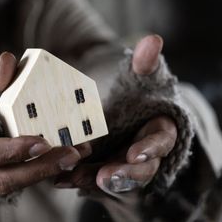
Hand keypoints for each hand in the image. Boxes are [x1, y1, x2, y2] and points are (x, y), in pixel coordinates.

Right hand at [0, 52, 91, 194]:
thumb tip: (7, 61)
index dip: (13, 151)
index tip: (42, 142)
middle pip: (6, 178)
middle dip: (41, 168)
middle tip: (73, 153)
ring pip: (17, 184)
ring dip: (49, 170)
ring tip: (79, 153)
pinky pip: (23, 181)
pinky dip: (46, 170)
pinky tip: (71, 155)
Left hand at [55, 35, 177, 193]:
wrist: (115, 108)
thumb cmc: (134, 93)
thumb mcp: (141, 77)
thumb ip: (145, 64)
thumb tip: (152, 40)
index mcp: (160, 131)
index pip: (162, 142)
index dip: (150, 148)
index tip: (135, 153)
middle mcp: (146, 156)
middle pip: (141, 170)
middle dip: (124, 175)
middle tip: (106, 177)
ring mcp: (124, 169)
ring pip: (115, 180)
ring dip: (95, 180)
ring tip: (74, 178)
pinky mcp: (103, 175)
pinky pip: (91, 181)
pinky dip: (76, 179)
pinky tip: (59, 179)